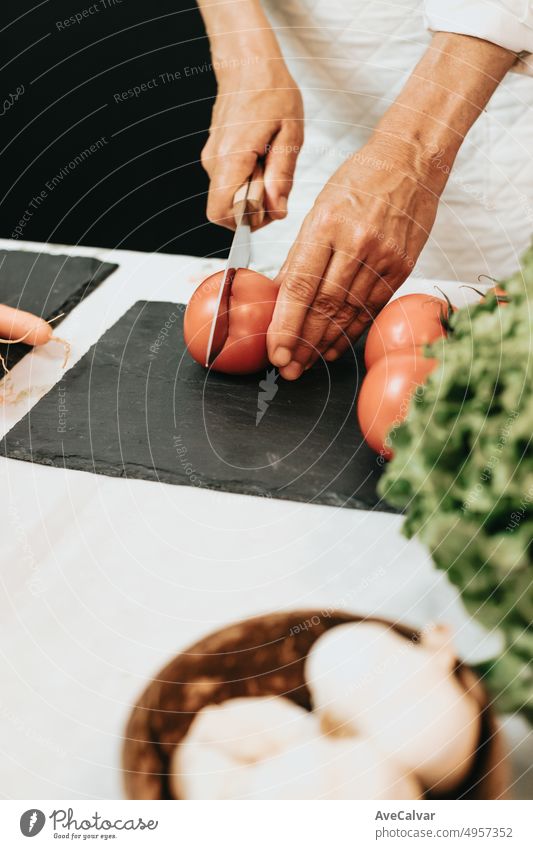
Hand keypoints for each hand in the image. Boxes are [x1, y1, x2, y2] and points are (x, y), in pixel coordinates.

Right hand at [201, 60, 302, 228]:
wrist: (247, 64)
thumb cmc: (272, 92)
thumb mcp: (290, 134)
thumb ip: (282, 176)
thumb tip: (277, 210)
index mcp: (232, 157)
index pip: (222, 213)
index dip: (247, 220)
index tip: (268, 203)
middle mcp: (215, 161)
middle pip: (227, 211)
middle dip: (254, 207)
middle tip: (274, 178)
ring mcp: (211, 159)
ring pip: (228, 198)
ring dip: (252, 192)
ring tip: (269, 161)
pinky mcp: (214, 157)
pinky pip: (229, 184)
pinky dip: (247, 180)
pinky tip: (261, 158)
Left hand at [266, 141, 439, 378]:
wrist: (411, 162)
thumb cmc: (359, 180)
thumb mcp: (318, 209)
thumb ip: (300, 255)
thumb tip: (278, 296)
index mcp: (326, 223)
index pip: (300, 285)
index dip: (285, 324)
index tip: (275, 350)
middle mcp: (356, 242)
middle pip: (324, 306)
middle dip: (302, 342)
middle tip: (287, 368)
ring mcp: (383, 256)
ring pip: (348, 312)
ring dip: (324, 343)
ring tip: (306, 364)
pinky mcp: (402, 266)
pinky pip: (371, 307)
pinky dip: (350, 331)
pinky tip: (334, 346)